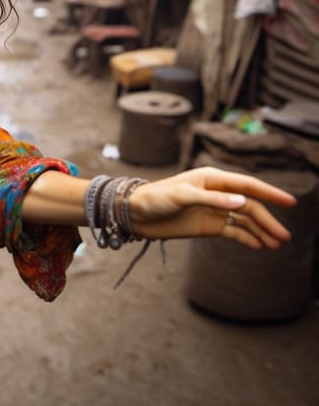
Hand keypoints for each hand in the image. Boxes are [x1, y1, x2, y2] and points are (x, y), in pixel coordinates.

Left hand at [128, 167, 295, 248]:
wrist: (135, 214)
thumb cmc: (154, 198)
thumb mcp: (181, 196)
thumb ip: (212, 199)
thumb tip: (241, 202)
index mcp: (212, 179)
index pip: (246, 185)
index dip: (269, 193)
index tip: (290, 202)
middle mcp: (217, 193)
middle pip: (249, 205)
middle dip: (268, 219)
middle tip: (285, 236)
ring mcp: (214, 210)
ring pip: (244, 219)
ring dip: (261, 230)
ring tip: (276, 244)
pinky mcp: (208, 225)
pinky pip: (233, 231)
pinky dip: (247, 238)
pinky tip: (260, 246)